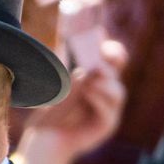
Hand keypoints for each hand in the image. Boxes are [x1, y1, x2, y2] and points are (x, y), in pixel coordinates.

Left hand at [14, 39, 128, 163]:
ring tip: (90, 79)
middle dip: (110, 64)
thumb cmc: (50, 105)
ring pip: (118, 92)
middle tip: (96, 62)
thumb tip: (70, 28)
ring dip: (105, 84)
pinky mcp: (106, 125)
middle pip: (118, 72)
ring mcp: (109, 108)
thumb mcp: (57, 78)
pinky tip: (88, 93)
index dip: (114, 51)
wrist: (45, 135)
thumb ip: (67, 57)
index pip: (115, 58)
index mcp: (98, 76)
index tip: (104, 44)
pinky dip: (99, 100)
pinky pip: (109, 112)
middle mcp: (107, 90)